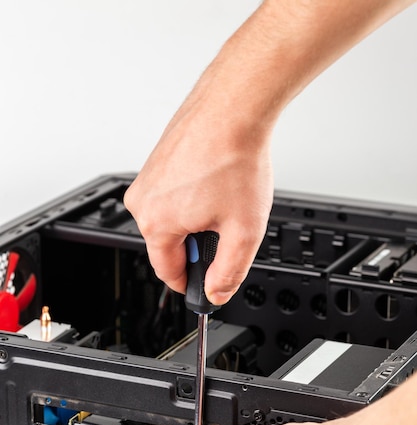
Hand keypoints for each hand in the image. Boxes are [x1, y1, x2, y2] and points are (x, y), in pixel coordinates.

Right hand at [124, 97, 273, 305]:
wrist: (235, 106)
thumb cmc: (235, 158)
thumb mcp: (243, 231)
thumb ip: (229, 272)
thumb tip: (217, 292)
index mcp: (156, 224)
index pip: (168, 273)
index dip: (191, 283)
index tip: (206, 286)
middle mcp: (142, 201)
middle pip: (168, 245)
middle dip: (198, 245)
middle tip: (228, 230)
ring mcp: (146, 179)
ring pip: (171, 219)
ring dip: (196, 220)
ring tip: (224, 199)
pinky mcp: (155, 163)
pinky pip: (172, 196)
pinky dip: (193, 198)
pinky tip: (215, 184)